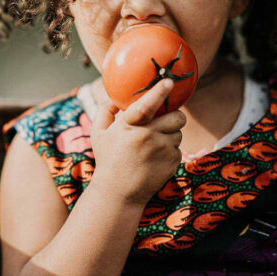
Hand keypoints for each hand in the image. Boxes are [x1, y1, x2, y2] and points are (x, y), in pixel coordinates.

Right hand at [89, 78, 185, 205]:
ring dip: (169, 135)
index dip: (160, 91)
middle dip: (174, 116)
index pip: (147, 104)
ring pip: (178, 132)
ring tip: (153, 145)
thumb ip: (105, 110)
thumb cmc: (108, 159)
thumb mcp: (98, 133)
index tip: (169, 82)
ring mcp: (162, 150)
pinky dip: (169, 151)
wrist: (119, 193)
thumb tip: (116, 97)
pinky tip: (155, 159)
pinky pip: (178, 149)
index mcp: (129, 126)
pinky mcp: (172, 162)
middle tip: (164, 120)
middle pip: (176, 116)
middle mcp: (147, 136)